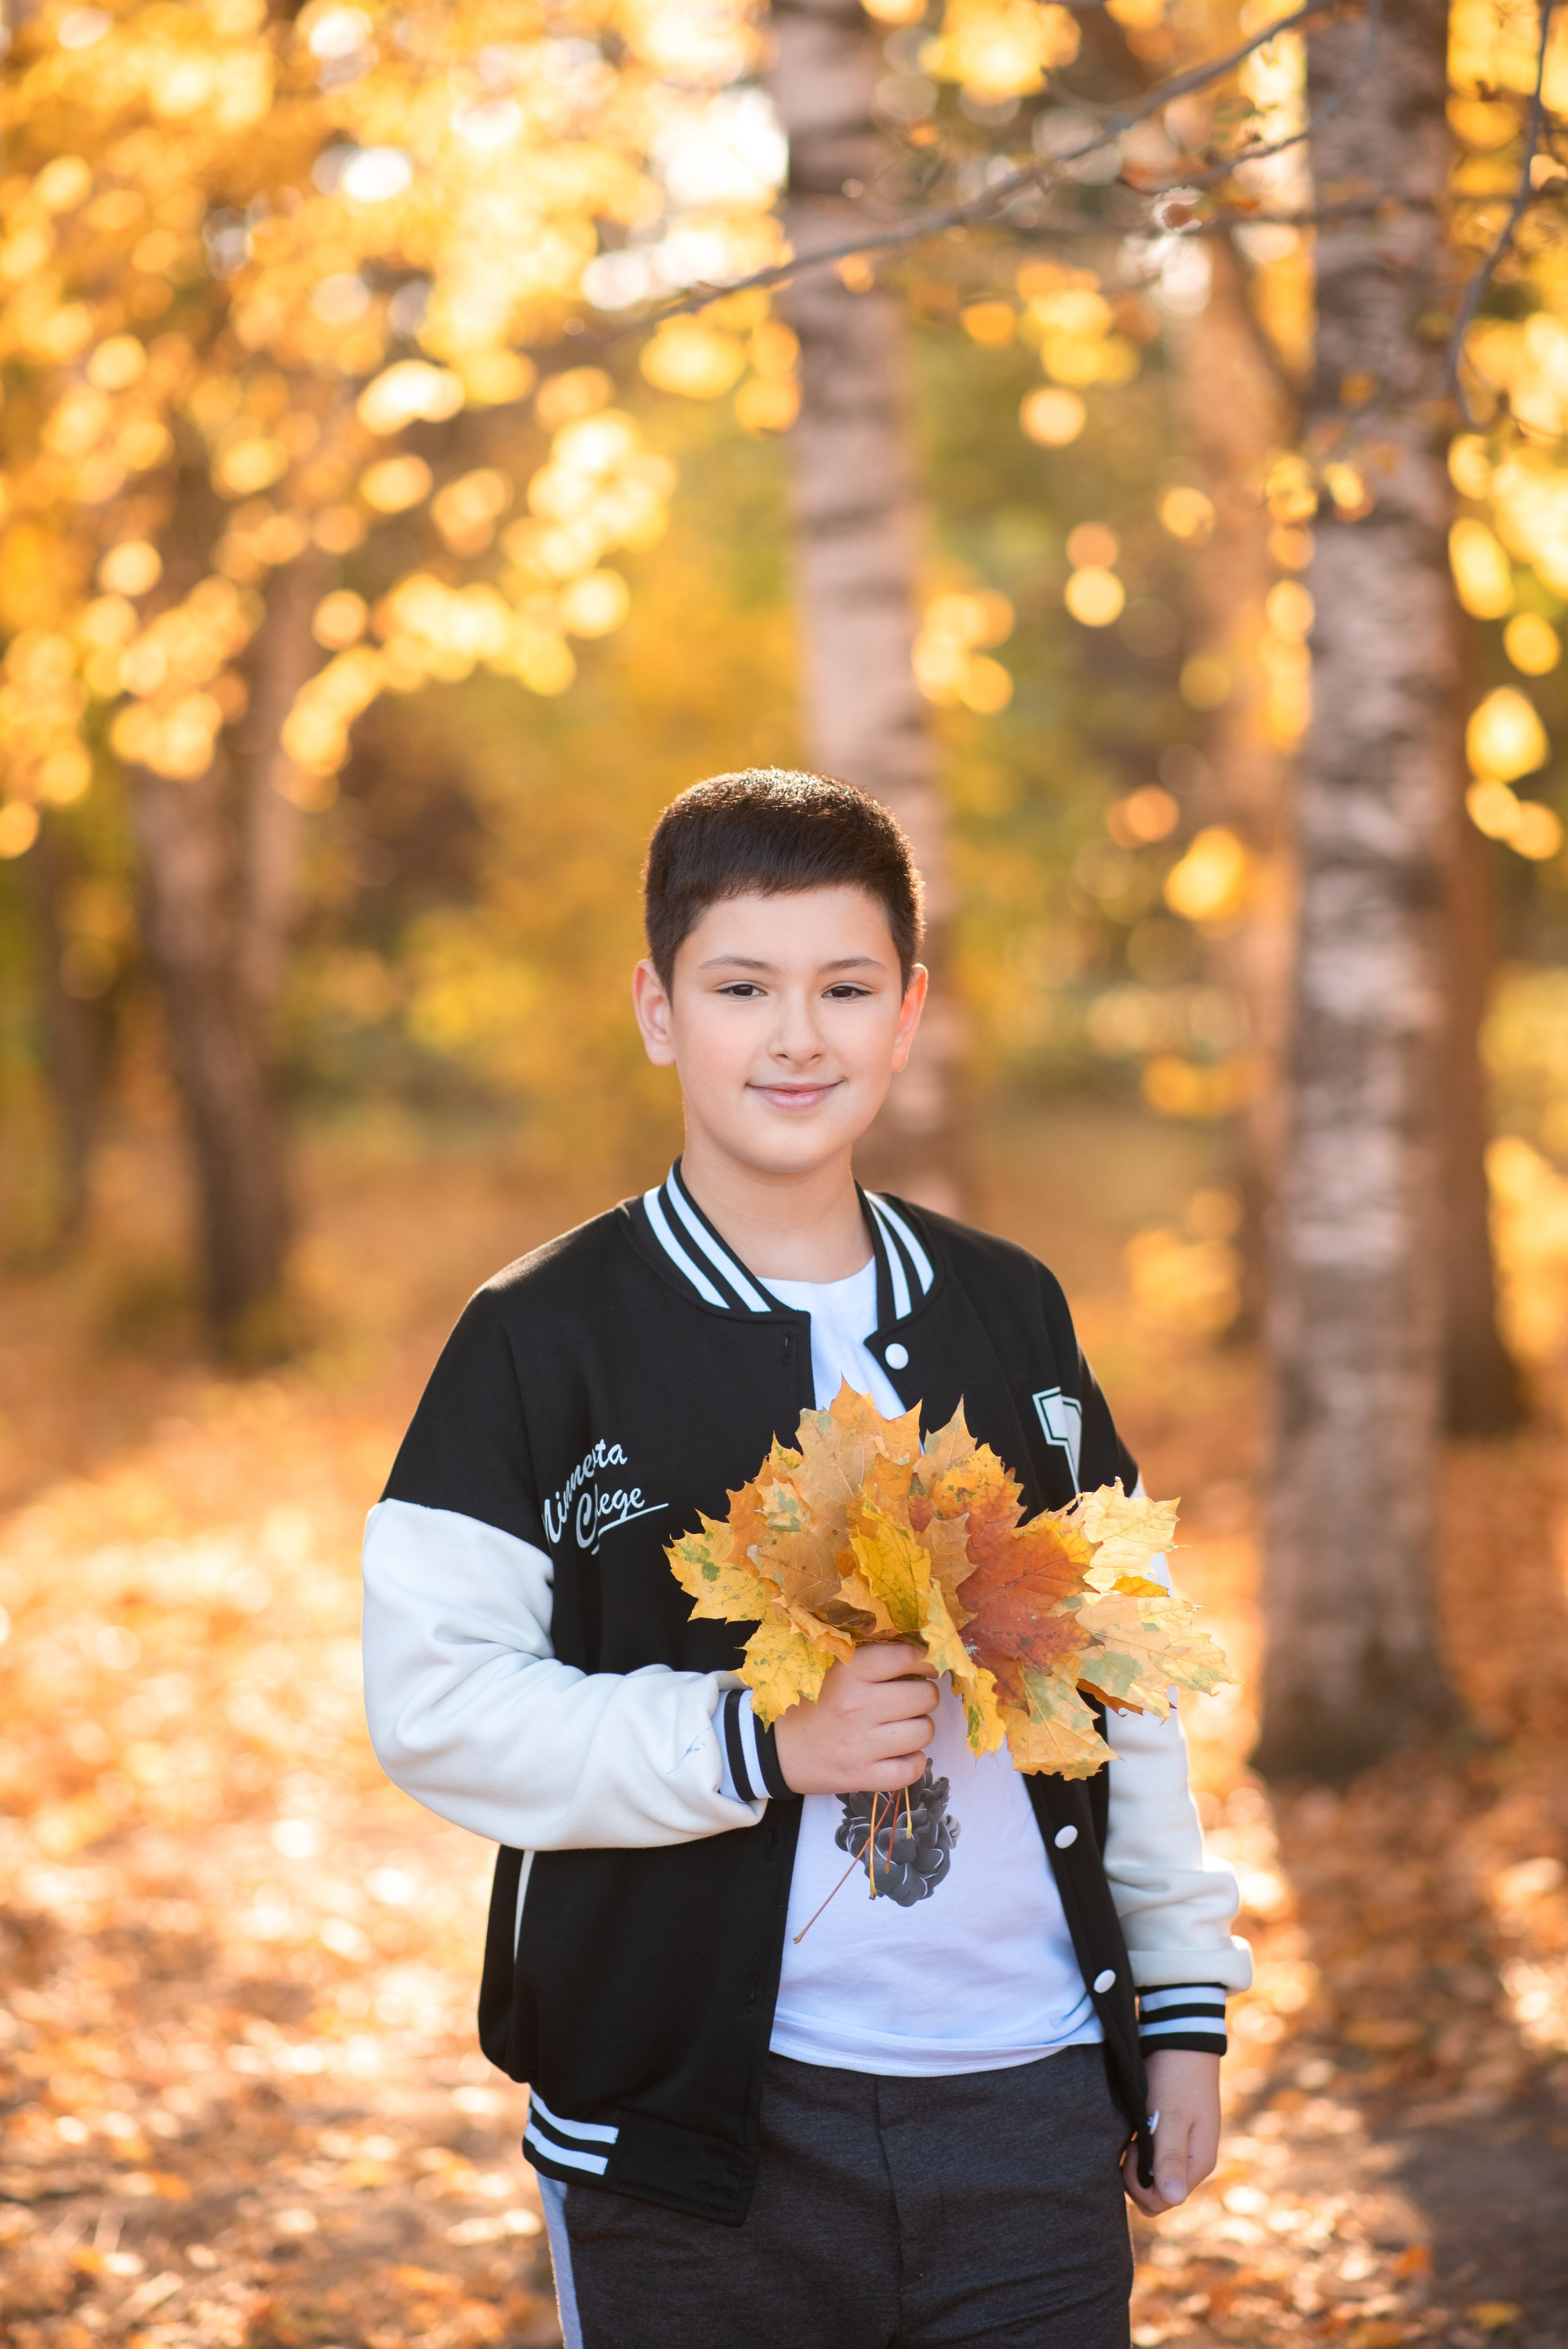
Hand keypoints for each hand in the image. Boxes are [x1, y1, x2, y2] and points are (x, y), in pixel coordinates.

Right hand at [771, 1642, 937, 1795]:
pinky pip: (912, 1769)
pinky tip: (900, 1753)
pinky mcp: (862, 1777)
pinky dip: (913, 1762)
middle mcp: (857, 1706)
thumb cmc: (808, 1704)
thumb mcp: (831, 1669)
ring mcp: (861, 1745)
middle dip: (923, 1694)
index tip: (920, 1666)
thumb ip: (868, 1658)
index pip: (907, 1657)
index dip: (923, 1660)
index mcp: (848, 1672)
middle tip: (910, 1698)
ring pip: (924, 1731)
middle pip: (925, 1696)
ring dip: (919, 1728)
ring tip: (903, 1726)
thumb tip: (918, 1652)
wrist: (774, 1750)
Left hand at [1122, 2049, 1220, 2215]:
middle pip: (1158, 2195)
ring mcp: (1184, 2149)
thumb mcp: (1171, 2117)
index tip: (1131, 2152)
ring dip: (1138, 2164)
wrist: (1181, 2042)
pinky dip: (1141, 2151)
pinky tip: (1134, 2131)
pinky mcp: (1174, 2136)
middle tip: (1128, 2143)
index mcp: (1198, 2163)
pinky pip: (1155, 2160)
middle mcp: (1193, 2162)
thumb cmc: (1176, 2078)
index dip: (1140, 2186)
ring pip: (1154, 2178)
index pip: (1165, 2201)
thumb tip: (1174, 2199)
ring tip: (1131, 2134)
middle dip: (1137, 2179)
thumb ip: (1170, 2157)